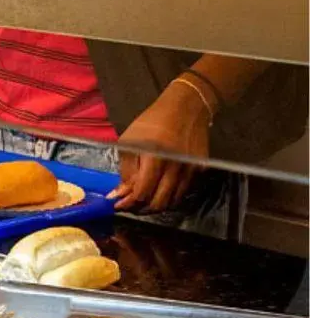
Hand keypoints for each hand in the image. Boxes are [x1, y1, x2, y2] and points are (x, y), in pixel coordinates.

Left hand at [109, 81, 211, 212]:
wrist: (185, 109)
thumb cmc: (150, 124)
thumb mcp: (129, 143)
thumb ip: (126, 172)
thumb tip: (119, 196)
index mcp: (155, 157)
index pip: (142, 192)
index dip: (128, 203)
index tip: (118, 205)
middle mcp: (176, 167)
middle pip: (159, 202)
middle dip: (141, 208)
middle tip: (130, 206)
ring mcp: (190, 170)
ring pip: (172, 201)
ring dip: (155, 205)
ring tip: (142, 201)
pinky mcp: (200, 170)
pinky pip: (182, 192)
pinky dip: (169, 197)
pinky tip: (158, 192)